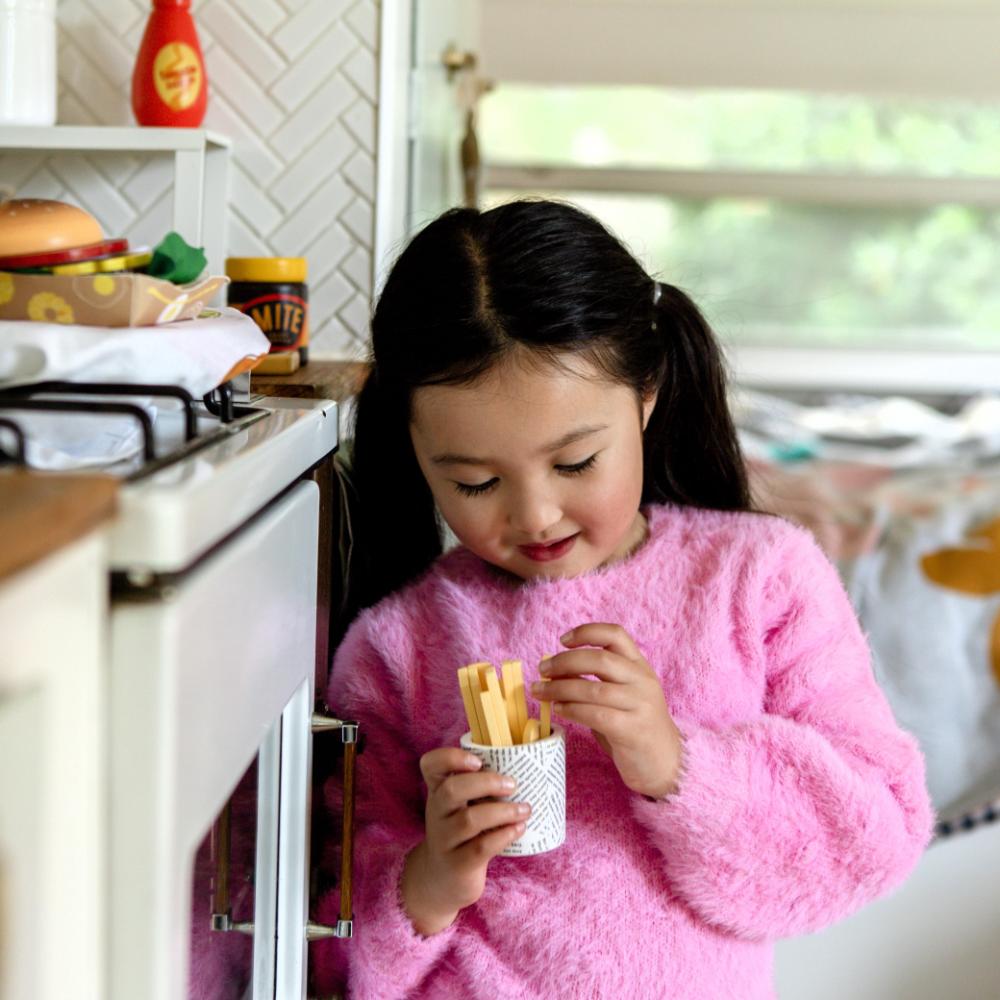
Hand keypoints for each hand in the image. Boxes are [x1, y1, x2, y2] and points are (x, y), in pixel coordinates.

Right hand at [401, 747, 530, 934]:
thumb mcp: (459, 806)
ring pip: (470, 820)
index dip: (450, 757)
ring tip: (525, 809)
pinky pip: (481, 846)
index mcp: (437, 791)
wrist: (441, 881)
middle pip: (452, 790)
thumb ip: (476, 787)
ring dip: (503, 811)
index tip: (477, 760)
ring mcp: (444, 840)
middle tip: (513, 784)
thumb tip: (521, 764)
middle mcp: (436, 812)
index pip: (431, 765)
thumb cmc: (459, 833)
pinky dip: (504, 835)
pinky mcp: (458, 864)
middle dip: (486, 783)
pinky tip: (519, 829)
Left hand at [532, 622, 683, 798]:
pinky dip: (572, 710)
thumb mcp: (623, 694)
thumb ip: (597, 680)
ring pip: (593, 688)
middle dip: (564, 661)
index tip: (562, 640)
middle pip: (599, 658)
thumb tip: (555, 670)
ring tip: (541, 692)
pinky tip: (559, 710)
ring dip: (560, 688)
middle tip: (542, 669)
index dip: (586, 632)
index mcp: (640, 666)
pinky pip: (595, 714)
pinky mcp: (633, 730)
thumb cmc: (635, 726)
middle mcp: (642, 681)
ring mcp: (640, 705)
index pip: (615, 634)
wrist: (666, 763)